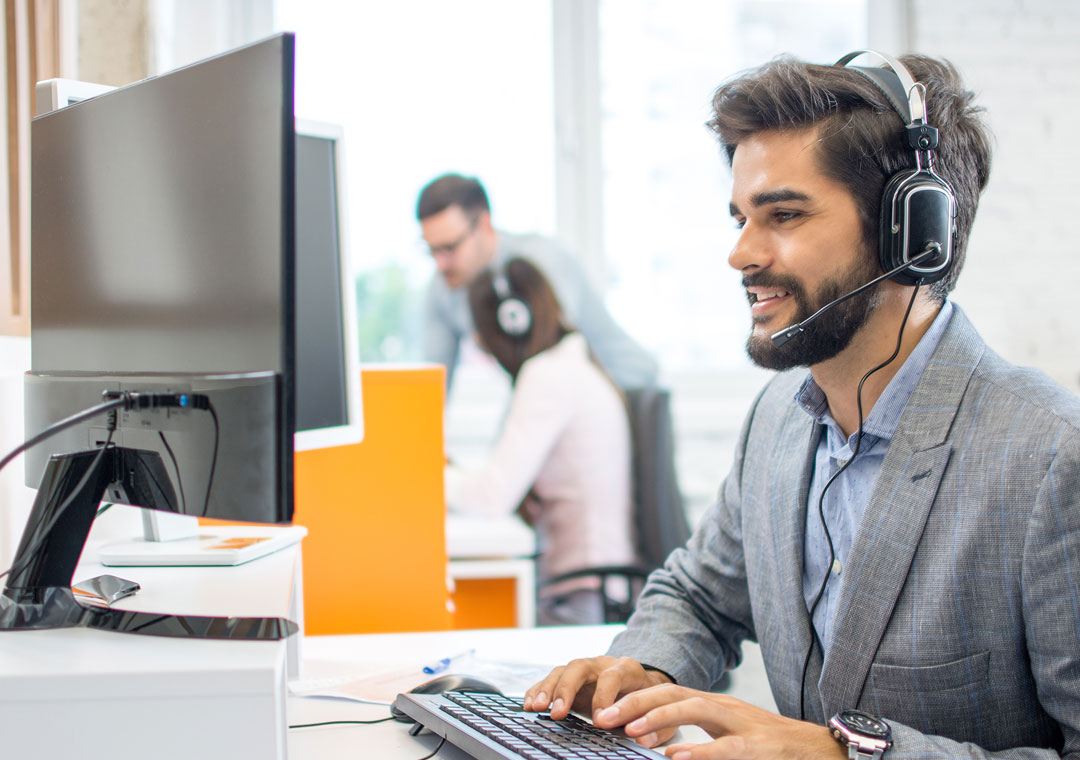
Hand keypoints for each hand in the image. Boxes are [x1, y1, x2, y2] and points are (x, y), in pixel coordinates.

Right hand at [523, 656, 672, 735]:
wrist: (642, 686)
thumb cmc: (648, 700)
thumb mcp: (657, 710)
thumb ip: (653, 724)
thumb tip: (642, 737)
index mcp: (627, 668)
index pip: (613, 675)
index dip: (605, 697)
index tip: (600, 722)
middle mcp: (602, 664)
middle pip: (579, 666)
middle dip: (567, 689)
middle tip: (558, 713)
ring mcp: (583, 670)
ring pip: (561, 671)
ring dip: (547, 690)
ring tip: (536, 708)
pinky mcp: (570, 680)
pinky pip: (550, 680)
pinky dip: (537, 690)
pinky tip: (528, 705)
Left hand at [593, 683, 844, 759]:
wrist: (822, 751)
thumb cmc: (772, 749)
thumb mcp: (728, 740)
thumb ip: (698, 741)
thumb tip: (663, 751)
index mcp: (713, 707)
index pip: (667, 693)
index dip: (635, 699)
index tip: (604, 712)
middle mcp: (724, 708)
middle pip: (673, 693)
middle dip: (635, 702)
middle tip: (602, 716)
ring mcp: (742, 724)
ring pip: (695, 709)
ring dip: (659, 718)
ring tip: (630, 729)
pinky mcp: (758, 747)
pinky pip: (725, 747)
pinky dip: (700, 751)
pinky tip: (675, 757)